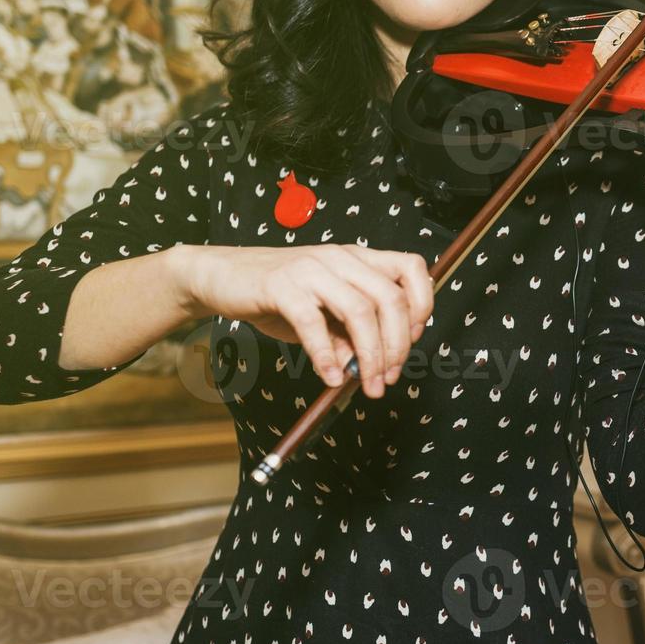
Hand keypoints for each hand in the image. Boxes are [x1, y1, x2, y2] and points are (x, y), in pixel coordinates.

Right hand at [175, 243, 434, 397]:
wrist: (222, 276)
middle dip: (398, 345)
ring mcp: (311, 268)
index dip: (422, 307)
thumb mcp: (324, 316)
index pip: (412, 269)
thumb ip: (349, 335)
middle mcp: (341, 258)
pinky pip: (312, 323)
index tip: (412, 343)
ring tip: (367, 385)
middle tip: (388, 378)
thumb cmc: (279, 296)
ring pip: (359, 310)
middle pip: (391, 298)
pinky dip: (326, 356)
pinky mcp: (281, 285)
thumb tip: (369, 367)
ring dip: (370, 355)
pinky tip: (331, 377)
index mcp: (358, 259)